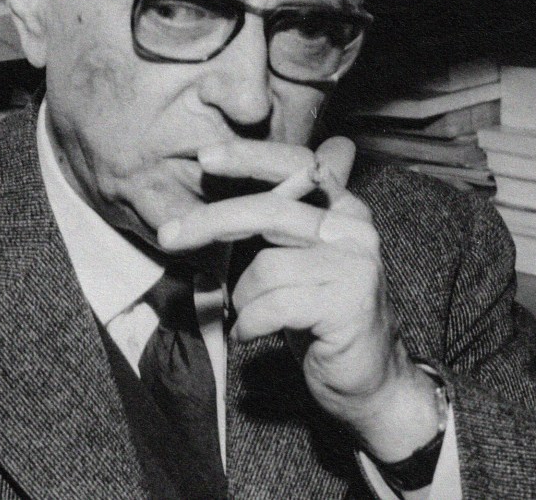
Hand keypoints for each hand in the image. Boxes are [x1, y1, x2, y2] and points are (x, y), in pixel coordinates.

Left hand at [158, 137, 443, 461]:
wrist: (368, 379)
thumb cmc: (319, 314)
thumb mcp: (296, 260)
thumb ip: (274, 220)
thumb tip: (231, 169)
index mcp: (344, 209)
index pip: (298, 165)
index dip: (251, 158)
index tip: (205, 157)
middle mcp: (355, 229)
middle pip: (270, 211)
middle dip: (211, 222)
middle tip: (168, 236)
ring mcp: (356, 267)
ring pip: (265, 266)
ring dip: (242, 297)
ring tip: (251, 316)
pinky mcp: (348, 306)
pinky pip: (273, 305)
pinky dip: (250, 324)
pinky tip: (252, 334)